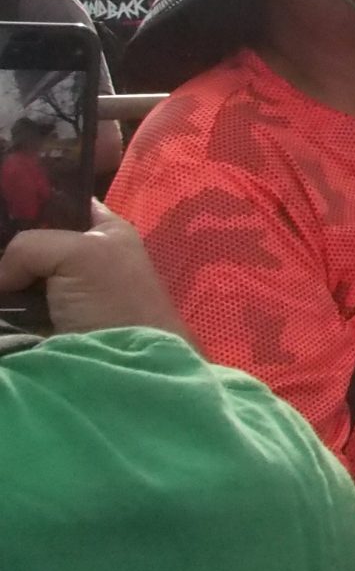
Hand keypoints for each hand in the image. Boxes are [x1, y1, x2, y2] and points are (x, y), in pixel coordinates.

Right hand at [0, 207, 182, 335]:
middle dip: (6, 246)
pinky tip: (0, 301)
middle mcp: (80, 256)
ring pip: (15, 274)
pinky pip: (10, 305)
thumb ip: (30, 246)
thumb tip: (0, 277)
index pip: (56, 204)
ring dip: (3, 277)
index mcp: (102, 230)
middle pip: (28, 241)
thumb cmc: (114, 300)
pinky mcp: (39, 322)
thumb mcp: (79, 253)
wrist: (124, 366)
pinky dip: (2, 305)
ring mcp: (57, 291)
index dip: (25, 204)